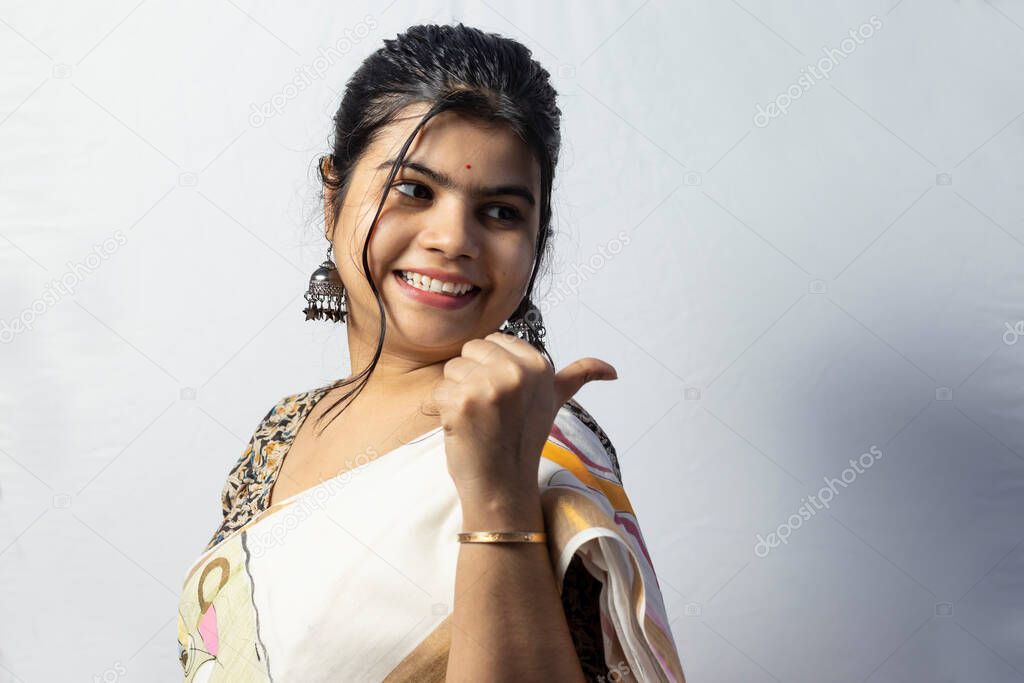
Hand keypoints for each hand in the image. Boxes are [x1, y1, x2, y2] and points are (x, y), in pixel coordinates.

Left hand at [431, 331, 617, 504]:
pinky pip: (439, 391)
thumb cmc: (523, 440)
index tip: (506, 397)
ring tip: (479, 418)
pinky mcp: (462, 401)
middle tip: (491, 409)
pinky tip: (465, 428)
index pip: (493, 341)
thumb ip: (579, 377)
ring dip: (458, 393)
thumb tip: (611, 370)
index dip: (492, 368)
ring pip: (452, 368)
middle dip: (473, 377)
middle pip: (470, 350)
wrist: (503, 485)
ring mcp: (488, 386)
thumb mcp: (554, 401)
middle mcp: (516, 371)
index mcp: (539, 365)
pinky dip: (445, 411)